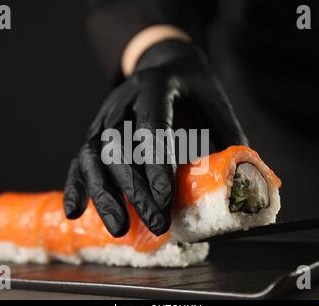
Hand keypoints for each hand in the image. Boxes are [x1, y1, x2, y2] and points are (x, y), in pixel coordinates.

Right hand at [63, 39, 246, 236]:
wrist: (165, 65)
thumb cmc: (194, 90)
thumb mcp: (216, 105)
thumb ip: (228, 140)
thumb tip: (242, 185)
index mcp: (155, 85)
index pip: (152, 125)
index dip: (156, 163)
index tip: (165, 198)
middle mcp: (123, 99)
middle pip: (118, 146)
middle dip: (136, 189)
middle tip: (157, 223)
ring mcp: (105, 116)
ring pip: (93, 155)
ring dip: (104, 194)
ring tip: (119, 228)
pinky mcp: (95, 133)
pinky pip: (80, 158)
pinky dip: (76, 185)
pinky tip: (76, 211)